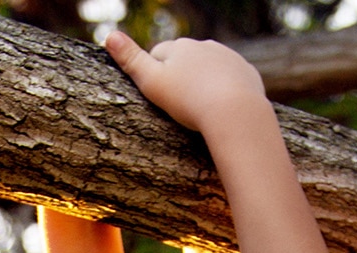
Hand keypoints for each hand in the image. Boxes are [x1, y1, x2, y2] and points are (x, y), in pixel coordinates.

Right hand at [103, 30, 269, 135]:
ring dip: (204, 81)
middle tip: (178, 103)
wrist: (235, 112)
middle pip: (186, 59)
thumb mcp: (151, 82)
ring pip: (210, 68)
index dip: (155, 74)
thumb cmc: (188, 100)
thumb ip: (130, 60)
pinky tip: (223, 108)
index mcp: (180, 46)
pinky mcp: (248, 73)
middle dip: (181, 75)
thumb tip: (109, 35)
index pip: (159, 55)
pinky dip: (227, 90)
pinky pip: (232, 79)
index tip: (156, 93)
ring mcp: (229, 58)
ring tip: (200, 107)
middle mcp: (205, 45)